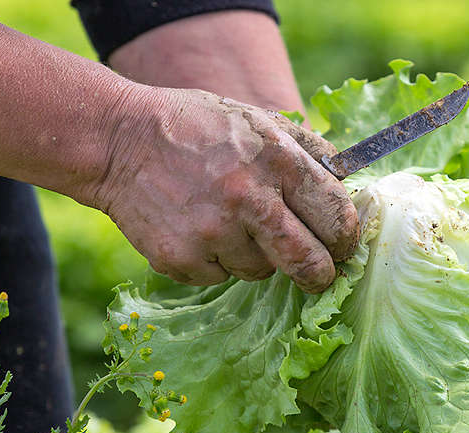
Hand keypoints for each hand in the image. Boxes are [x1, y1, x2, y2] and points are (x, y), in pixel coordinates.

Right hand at [91, 87, 358, 292]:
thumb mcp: (258, 121)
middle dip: (320, 274)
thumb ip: (307, 151)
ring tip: (228, 221)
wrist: (119, 140)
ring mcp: (213, 232)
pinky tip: (197, 228)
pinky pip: (219, 276)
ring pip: (261, 272)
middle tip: (318, 274)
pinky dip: (215, 261)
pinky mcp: (181, 257)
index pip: (337, 217)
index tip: (344, 246)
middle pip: (308, 263)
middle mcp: (249, 198)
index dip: (348, 239)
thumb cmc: (198, 129)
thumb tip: (349, 184)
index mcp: (278, 160)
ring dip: (255, 257)